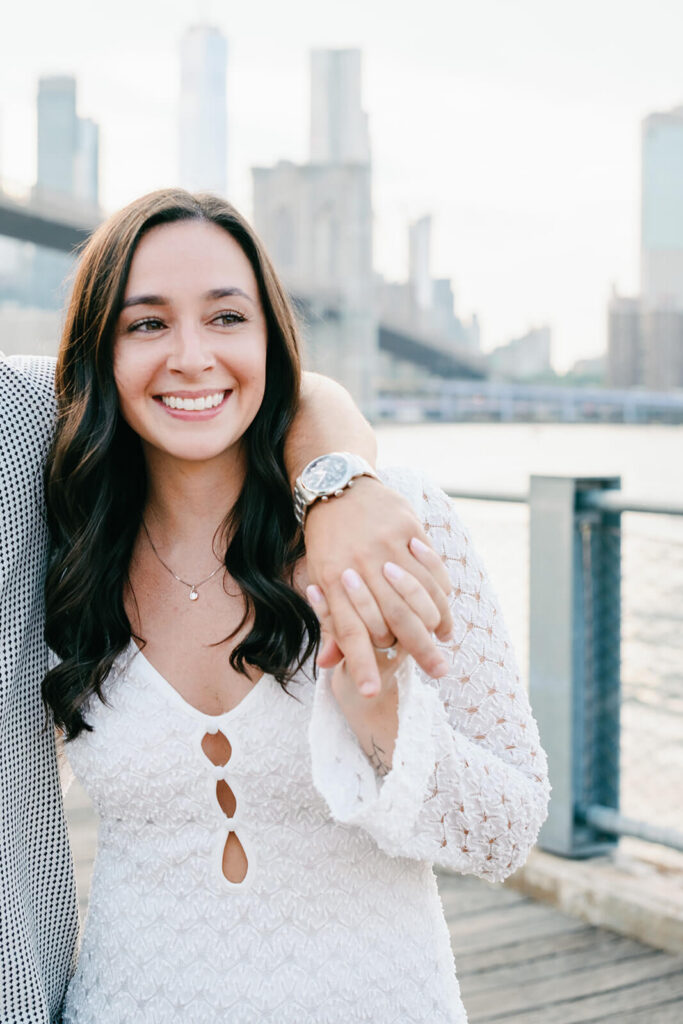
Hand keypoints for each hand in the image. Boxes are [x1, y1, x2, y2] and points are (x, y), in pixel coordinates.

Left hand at [304, 477, 451, 693]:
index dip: (361, 664)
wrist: (335, 484)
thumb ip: (330, 621)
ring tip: (447, 640)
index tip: (373, 693)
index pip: (350, 631)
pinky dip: (441, 588)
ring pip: (418, 592)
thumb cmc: (325, 539)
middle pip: (393, 617)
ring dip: (437, 620)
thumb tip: (328, 664)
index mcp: (333, 581)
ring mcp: (385, 546)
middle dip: (418, 649)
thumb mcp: (318, 577)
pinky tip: (446, 604)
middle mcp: (360, 566)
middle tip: (439, 672)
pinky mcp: (406, 527)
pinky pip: (430, 564)